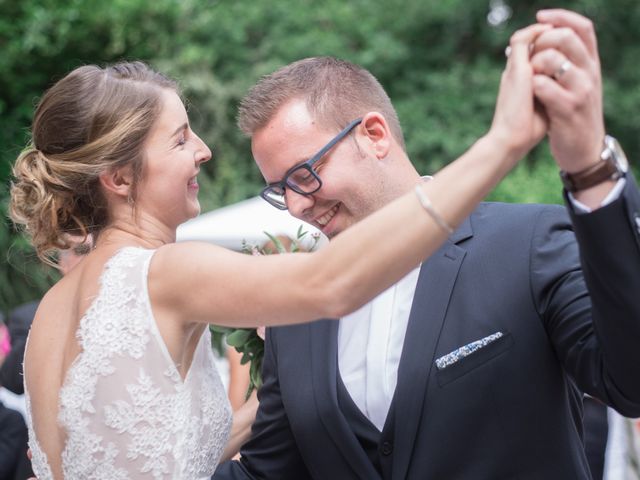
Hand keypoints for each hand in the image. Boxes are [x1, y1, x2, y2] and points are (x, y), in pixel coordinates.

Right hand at [489, 23, 550, 161]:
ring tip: (556, 34)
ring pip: (524, 38)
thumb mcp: (543, 109)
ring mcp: (514, 70)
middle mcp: (514, 73)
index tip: (561, 52)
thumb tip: (565, 88)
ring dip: (541, 34)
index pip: (529, 59)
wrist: (510, 142)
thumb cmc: (528, 133)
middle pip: (527, 45)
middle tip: (561, 39)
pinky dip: (536, 33)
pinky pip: (523, 40)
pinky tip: (550, 34)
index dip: (544, 51)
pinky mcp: (517, 69)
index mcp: (518, 84)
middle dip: (545, 38)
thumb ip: (549, 93)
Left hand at [531, 9, 604, 172]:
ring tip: (531, 78)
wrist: (583, 150)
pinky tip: (531, 94)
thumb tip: (542, 40)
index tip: (541, 17)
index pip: (583, 28)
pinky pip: (544, 85)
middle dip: (542, 41)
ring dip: (534, 64)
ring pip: (553, 59)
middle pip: (566, 37)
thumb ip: (565, 64)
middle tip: (530, 56)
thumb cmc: (572, 116)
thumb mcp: (576, 86)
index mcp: (591, 64)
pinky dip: (532, 85)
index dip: (561, 17)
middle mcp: (590, 73)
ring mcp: (581, 90)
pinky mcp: (568, 109)